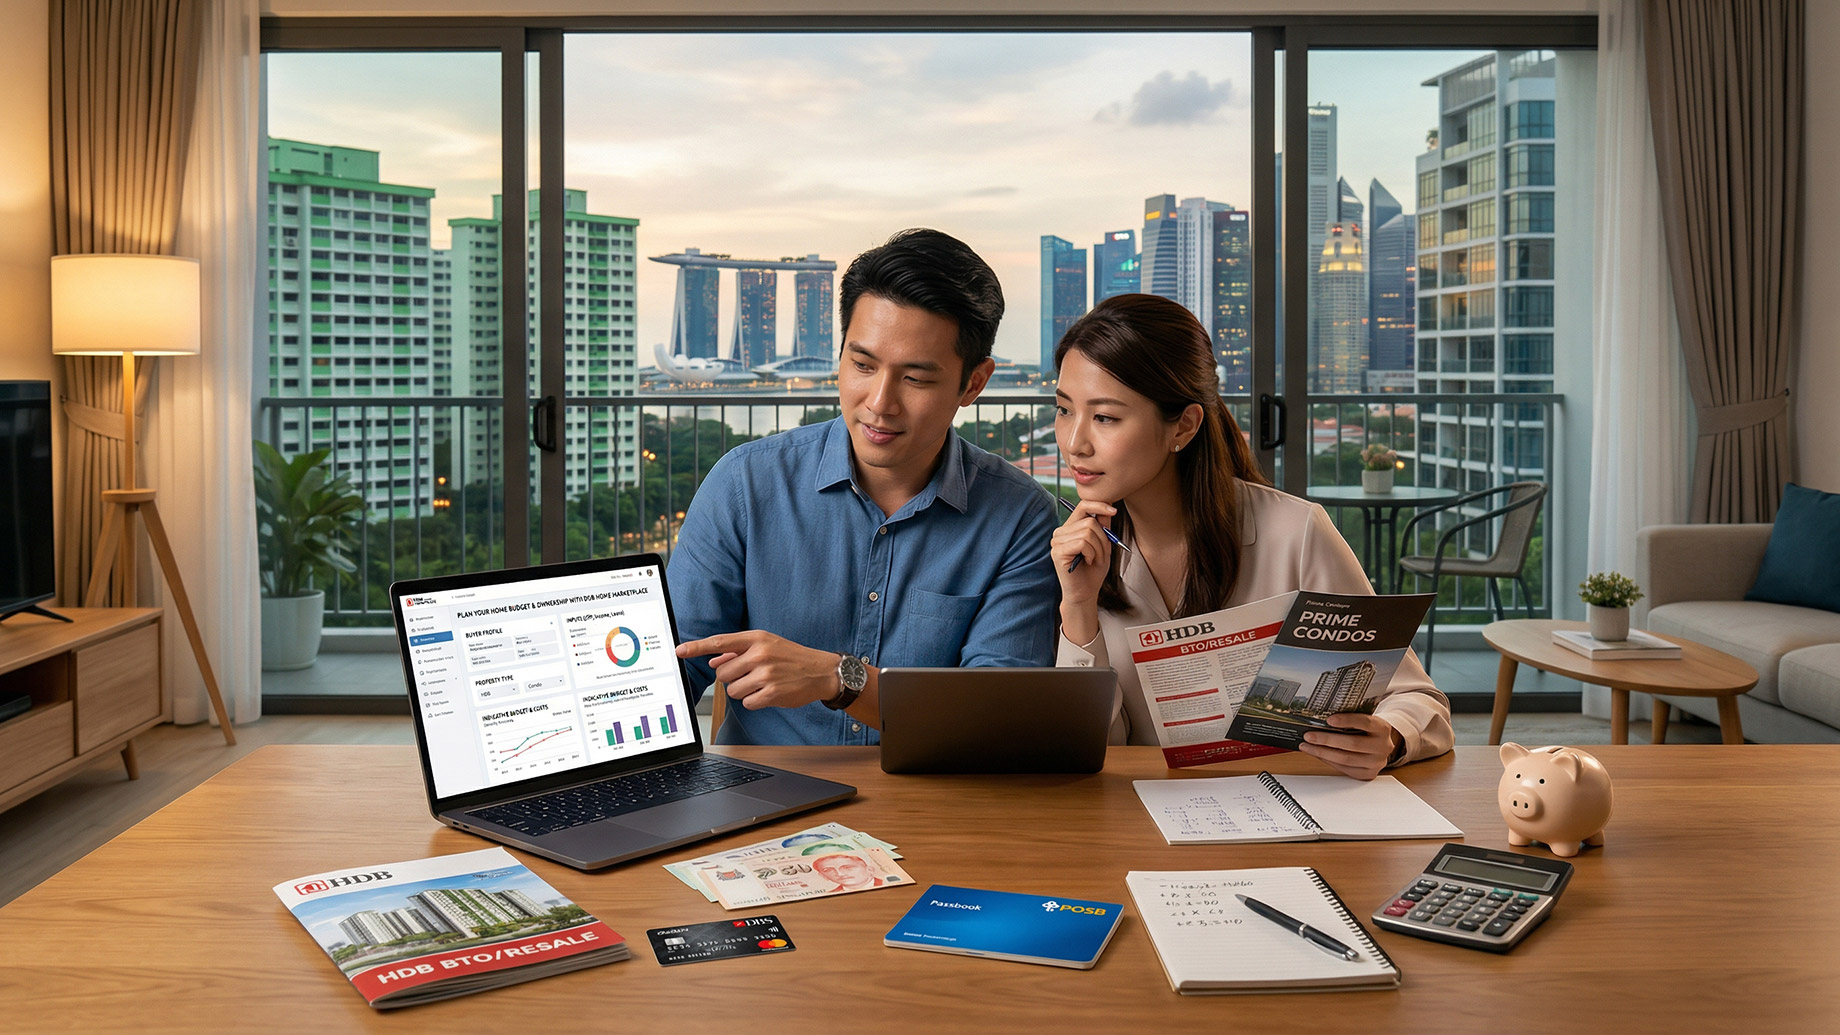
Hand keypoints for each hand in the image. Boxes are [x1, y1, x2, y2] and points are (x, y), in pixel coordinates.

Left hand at [676, 631, 839, 710]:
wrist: (820, 671)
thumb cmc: (790, 657)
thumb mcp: (766, 645)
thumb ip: (737, 651)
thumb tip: (712, 661)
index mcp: (756, 638)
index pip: (719, 642)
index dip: (696, 647)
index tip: (679, 651)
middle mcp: (759, 654)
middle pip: (723, 673)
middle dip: (732, 677)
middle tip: (751, 674)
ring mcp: (766, 674)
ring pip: (732, 690)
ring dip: (743, 690)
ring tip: (762, 683)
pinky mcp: (771, 693)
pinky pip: (746, 702)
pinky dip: (754, 700)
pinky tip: (768, 693)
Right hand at [1051, 499, 1116, 605]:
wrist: (1085, 593)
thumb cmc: (1093, 571)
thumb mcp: (1103, 544)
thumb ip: (1103, 526)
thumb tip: (1108, 506)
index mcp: (1069, 528)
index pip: (1082, 506)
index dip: (1099, 505)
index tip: (1113, 510)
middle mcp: (1060, 532)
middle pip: (1090, 521)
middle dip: (1102, 538)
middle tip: (1099, 554)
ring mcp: (1057, 541)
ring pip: (1088, 532)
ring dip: (1098, 548)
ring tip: (1092, 559)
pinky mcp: (1057, 551)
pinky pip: (1082, 543)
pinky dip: (1091, 553)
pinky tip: (1086, 562)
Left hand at [1299, 713, 1402, 780]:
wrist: (1380, 745)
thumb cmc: (1367, 730)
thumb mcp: (1364, 720)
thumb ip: (1349, 719)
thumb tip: (1320, 719)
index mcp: (1382, 728)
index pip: (1365, 722)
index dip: (1347, 721)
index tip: (1329, 720)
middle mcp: (1382, 746)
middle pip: (1353, 744)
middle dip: (1327, 740)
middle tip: (1309, 736)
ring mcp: (1376, 762)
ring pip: (1346, 759)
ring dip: (1322, 753)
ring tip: (1307, 746)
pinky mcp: (1368, 773)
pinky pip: (1344, 769)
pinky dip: (1328, 761)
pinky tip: (1318, 754)